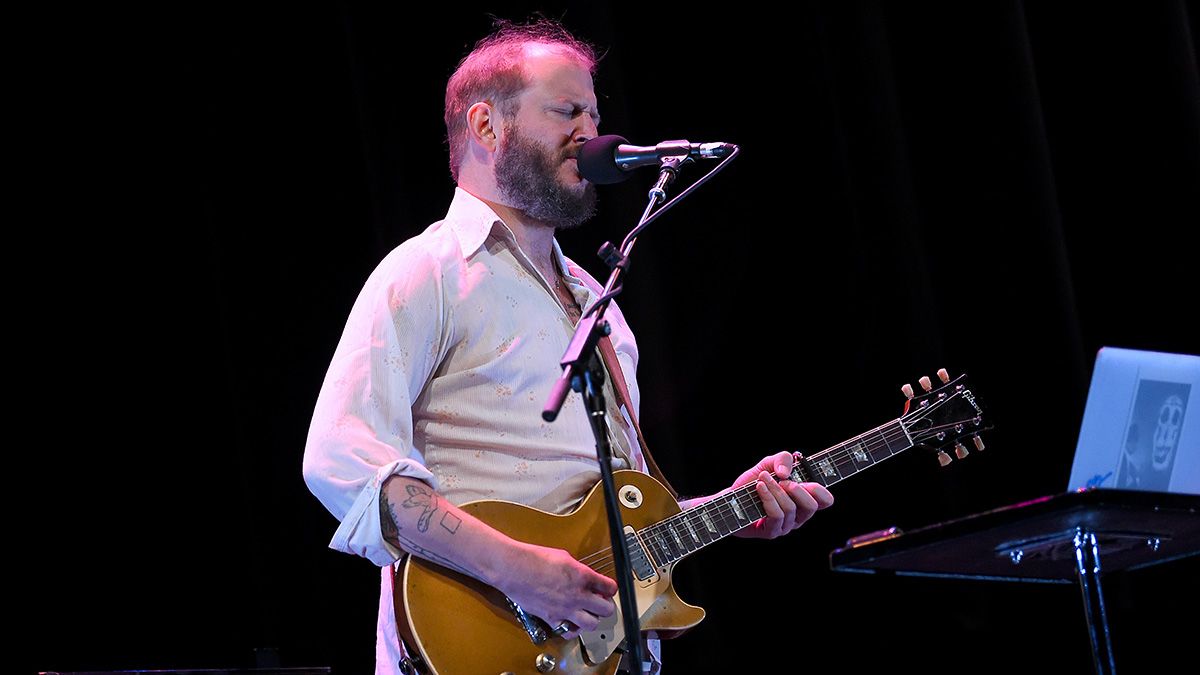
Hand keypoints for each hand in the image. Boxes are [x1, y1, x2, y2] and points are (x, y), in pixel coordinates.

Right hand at [492, 540, 617, 639]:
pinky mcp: (552, 619)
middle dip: (605, 606)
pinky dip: (572, 629)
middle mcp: (577, 595)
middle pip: (606, 609)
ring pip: (592, 624)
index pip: (609, 587)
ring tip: (588, 613)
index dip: (610, 589)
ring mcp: (565, 609)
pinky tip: (571, 622)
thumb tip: (585, 577)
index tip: (608, 589)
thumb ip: (579, 570)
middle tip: (601, 602)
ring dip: (592, 619)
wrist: (513, 568)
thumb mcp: (564, 556)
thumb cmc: (534, 558)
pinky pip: (569, 632)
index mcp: (582, 576)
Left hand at [730, 451, 833, 538]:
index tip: (809, 480)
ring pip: (790, 508)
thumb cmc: (753, 483)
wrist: (730, 498)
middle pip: (811, 506)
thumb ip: (782, 459)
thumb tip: (787, 473)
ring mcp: (786, 526)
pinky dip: (768, 497)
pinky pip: (776, 515)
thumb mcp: (768, 464)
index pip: (825, 501)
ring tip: (763, 480)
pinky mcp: (772, 532)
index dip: (821, 491)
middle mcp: (798, 515)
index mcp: (803, 500)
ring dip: (775, 489)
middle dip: (797, 489)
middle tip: (782, 480)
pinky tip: (759, 487)